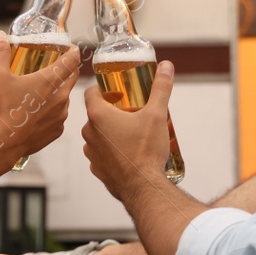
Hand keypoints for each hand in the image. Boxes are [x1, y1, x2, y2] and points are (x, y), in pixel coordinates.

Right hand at [0, 32, 79, 162]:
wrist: (4, 142)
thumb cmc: (2, 109)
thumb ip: (1, 53)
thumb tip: (0, 35)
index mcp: (50, 80)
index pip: (72, 60)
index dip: (73, 51)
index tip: (70, 48)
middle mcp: (62, 96)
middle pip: (72, 77)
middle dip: (66, 70)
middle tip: (53, 67)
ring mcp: (62, 114)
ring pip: (64, 97)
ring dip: (56, 93)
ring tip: (38, 94)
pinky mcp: (58, 129)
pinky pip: (59, 115)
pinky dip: (51, 111)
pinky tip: (35, 114)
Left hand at [82, 60, 174, 204]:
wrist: (143, 187)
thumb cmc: (146, 150)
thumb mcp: (156, 114)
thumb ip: (160, 88)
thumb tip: (167, 66)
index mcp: (98, 115)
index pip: (90, 92)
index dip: (103, 89)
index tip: (117, 91)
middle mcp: (88, 133)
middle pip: (95, 114)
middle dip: (111, 111)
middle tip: (130, 111)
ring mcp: (91, 152)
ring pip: (97, 135)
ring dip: (109, 132)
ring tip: (130, 133)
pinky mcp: (97, 169)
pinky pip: (101, 153)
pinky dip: (111, 151)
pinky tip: (127, 152)